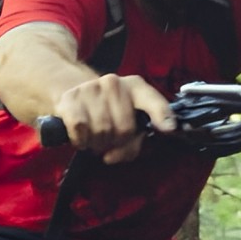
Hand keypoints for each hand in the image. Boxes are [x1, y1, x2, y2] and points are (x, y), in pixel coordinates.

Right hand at [52, 73, 174, 163]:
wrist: (72, 94)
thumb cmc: (107, 114)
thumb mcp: (127, 124)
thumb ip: (131, 144)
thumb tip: (112, 156)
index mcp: (135, 87)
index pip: (151, 100)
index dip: (162, 115)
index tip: (169, 128)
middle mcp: (114, 83)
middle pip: (125, 129)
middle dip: (117, 142)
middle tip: (110, 138)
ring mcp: (91, 89)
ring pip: (102, 132)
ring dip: (97, 143)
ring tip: (96, 135)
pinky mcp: (70, 99)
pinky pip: (80, 130)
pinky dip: (81, 141)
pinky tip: (82, 136)